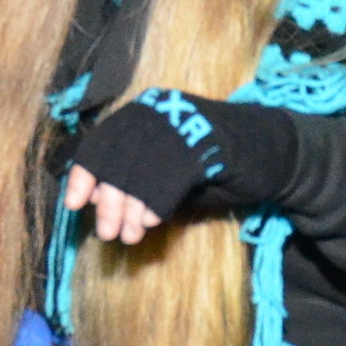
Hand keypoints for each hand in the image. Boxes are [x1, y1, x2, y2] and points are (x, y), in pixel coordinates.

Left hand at [60, 90, 294, 238]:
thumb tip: (94, 201)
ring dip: (129, 208)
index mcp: (144, 110)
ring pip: (141, 169)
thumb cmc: (215, 165)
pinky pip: (170, 176)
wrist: (271, 153)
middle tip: (108, 233)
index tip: (74, 204)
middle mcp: (159, 110)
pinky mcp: (209, 141)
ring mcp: (184, 122)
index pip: (102, 141)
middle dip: (108, 201)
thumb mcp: (167, 172)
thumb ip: (133, 180)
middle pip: (118, 158)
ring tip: (129, 235)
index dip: (84, 173)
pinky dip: (156, 202)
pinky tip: (151, 221)